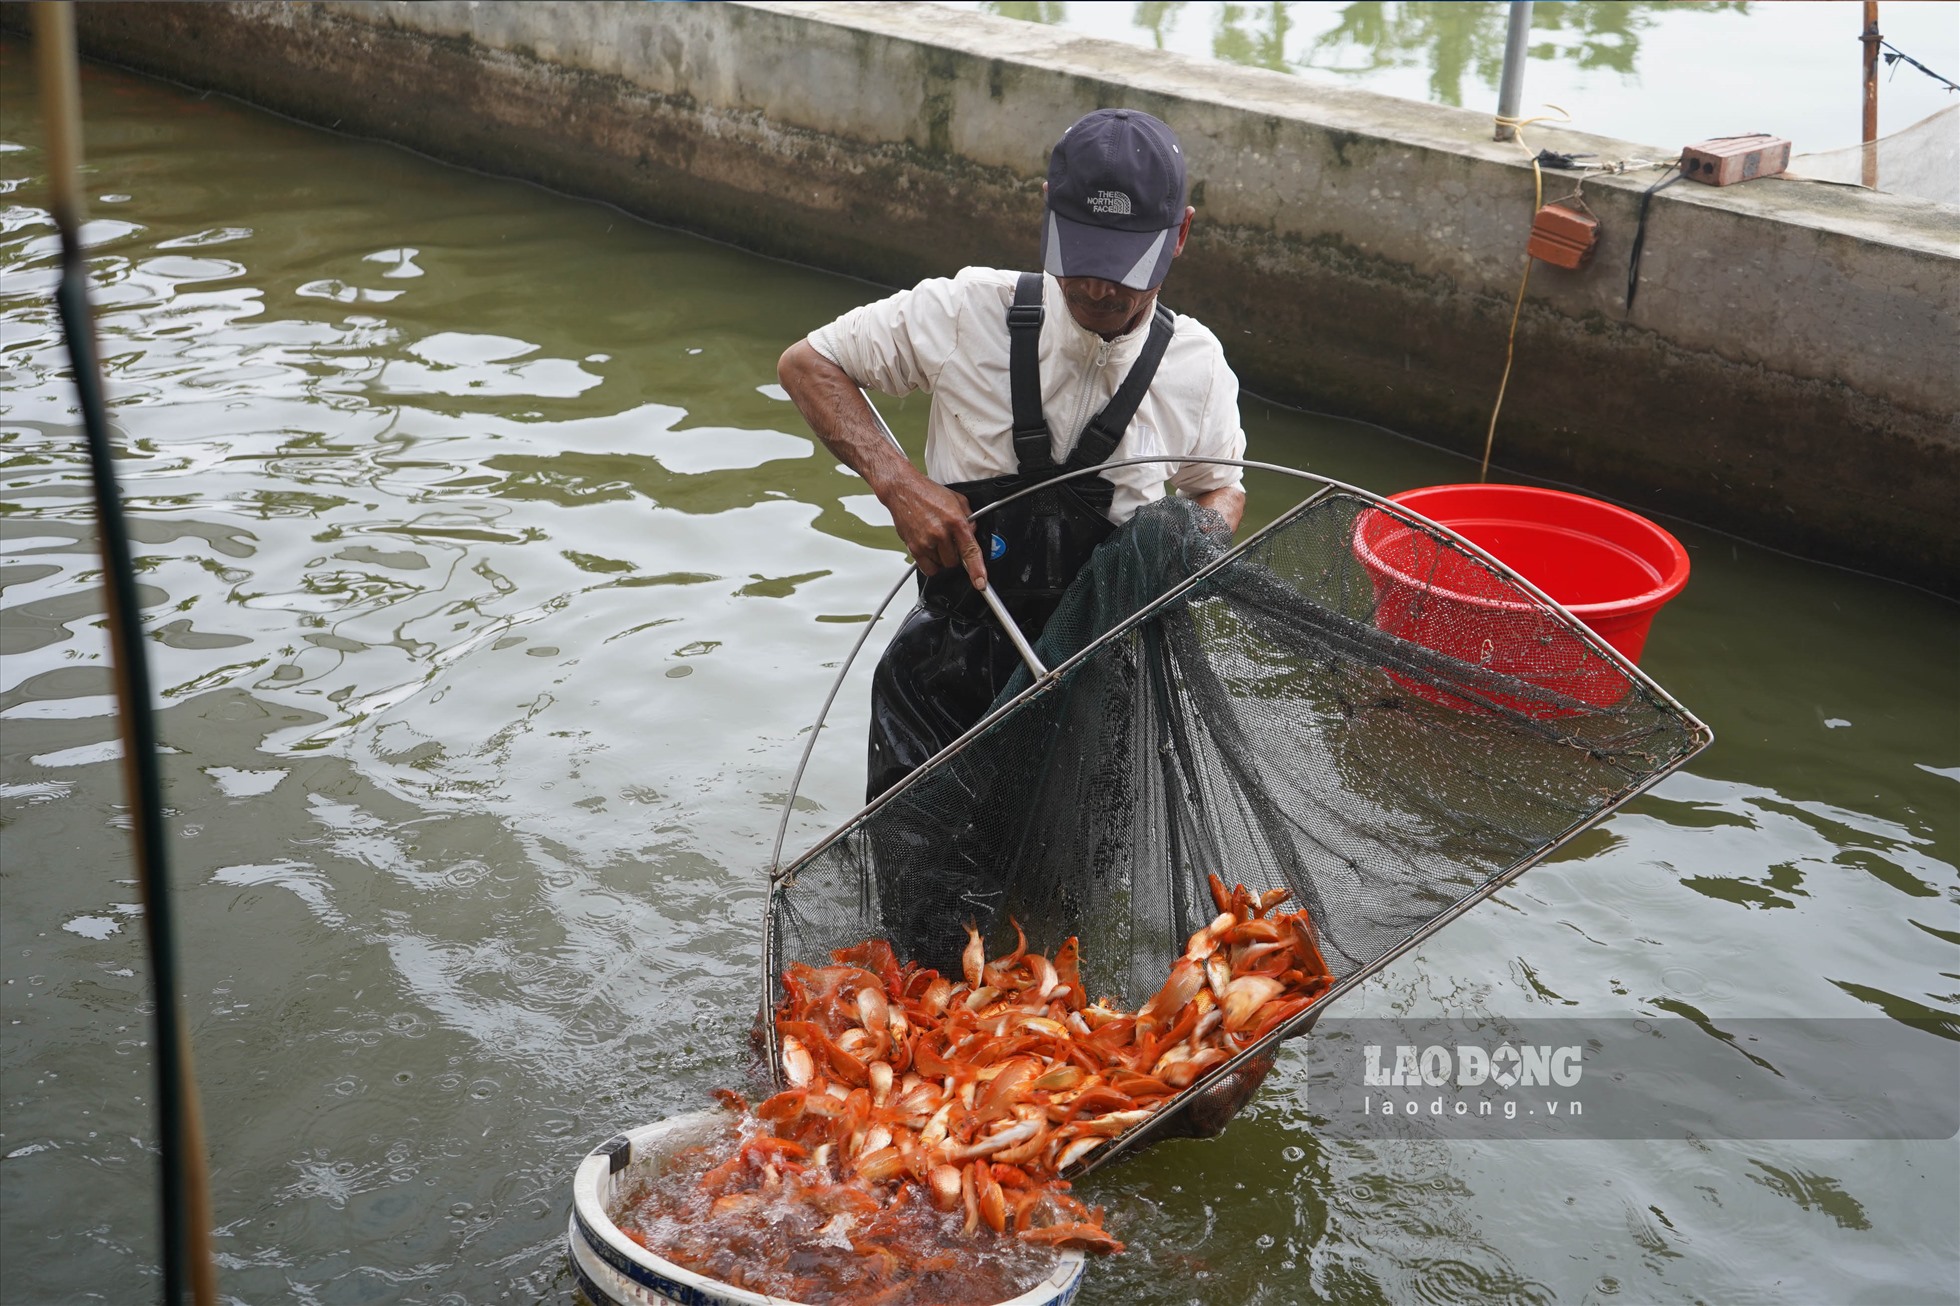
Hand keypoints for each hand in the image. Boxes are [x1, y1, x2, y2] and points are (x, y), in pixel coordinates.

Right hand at [882, 473, 987, 589]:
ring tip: (936, 540)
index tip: (980, 582)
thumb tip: (973, 533)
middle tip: (949, 541)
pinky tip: (930, 549)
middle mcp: (940, 533)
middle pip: (954, 561)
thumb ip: (969, 518)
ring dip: (941, 557)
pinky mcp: (913, 547)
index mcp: (955, 521)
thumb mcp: (957, 500)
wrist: (903, 490)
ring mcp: (925, 542)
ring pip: (941, 565)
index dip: (977, 569)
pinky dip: (931, 562)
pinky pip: (928, 568)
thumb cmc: (928, 493)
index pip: (970, 551)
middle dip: (955, 554)